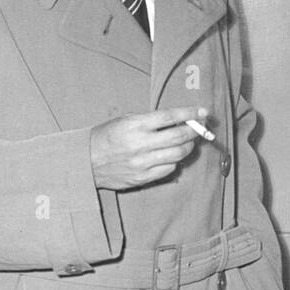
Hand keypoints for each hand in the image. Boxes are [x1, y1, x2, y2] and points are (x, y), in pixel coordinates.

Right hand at [90, 108, 207, 190]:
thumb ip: (150, 120)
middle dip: (194, 131)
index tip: (203, 111)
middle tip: (200, 127)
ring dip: (188, 147)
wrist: (85, 161)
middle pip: (179, 137)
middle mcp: (140, 144)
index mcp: (135, 126)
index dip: (190, 113)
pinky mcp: (143, 178)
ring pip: (178, 155)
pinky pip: (169, 169)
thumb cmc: (106, 136)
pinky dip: (175, 161)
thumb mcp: (125, 120)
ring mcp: (142, 163)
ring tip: (187, 142)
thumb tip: (178, 120)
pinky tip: (171, 156)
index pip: (170, 117)